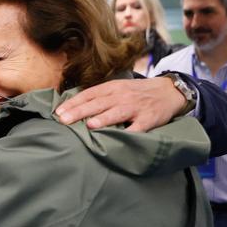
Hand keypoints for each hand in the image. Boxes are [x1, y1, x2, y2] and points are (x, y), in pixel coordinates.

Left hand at [54, 77, 184, 131]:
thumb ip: (99, 96)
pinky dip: (129, 133)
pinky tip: (120, 138)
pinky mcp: (149, 119)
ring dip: (103, 119)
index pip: (89, 94)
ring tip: (89, 125)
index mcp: (112, 88)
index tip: (58, 112)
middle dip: (80, 111)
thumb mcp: (117, 88)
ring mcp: (136, 107)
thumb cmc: (136, 92)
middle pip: (98, 103)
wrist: (168, 91)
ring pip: (117, 112)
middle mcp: (122, 96)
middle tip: (63, 120)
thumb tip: (73, 107)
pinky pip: (138, 127)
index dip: (73, 103)